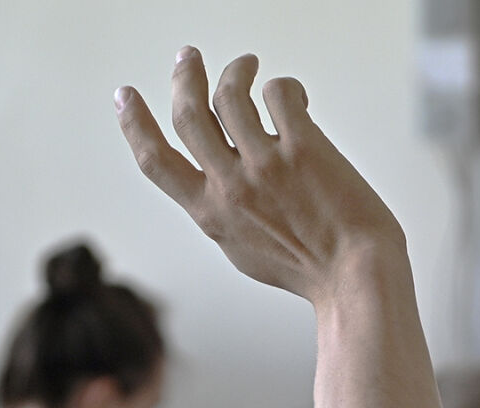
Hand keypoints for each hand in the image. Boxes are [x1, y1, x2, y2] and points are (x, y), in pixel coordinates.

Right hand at [114, 47, 405, 304]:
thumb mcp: (244, 250)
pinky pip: (279, 93)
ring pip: (230, 94)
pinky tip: (298, 98)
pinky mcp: (303, 149)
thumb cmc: (308, 269)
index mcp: (209, 213)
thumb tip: (218, 179)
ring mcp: (265, 165)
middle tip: (188, 56)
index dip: (133, 123)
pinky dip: (284, 87)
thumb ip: (223, 214)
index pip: (155, 160)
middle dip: (183, 76)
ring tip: (247, 64)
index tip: (124, 94)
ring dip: (235, 69)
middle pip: (188, 113)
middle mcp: (230, 186)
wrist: (355, 278)